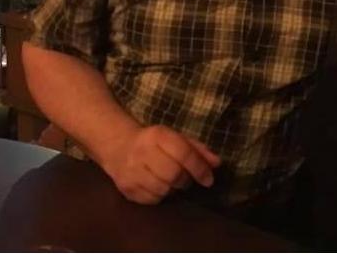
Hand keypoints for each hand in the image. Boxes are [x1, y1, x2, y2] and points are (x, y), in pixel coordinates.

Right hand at [100, 124, 220, 204]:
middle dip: (185, 180)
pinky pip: (152, 200)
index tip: (209, 179)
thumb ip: (198, 149)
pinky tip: (158, 185)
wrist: (119, 147)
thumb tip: (217, 164)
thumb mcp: (176, 138)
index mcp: (158, 135)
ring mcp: (132, 172)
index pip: (183, 153)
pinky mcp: (126, 189)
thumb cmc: (155, 142)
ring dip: (173, 189)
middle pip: (173, 174)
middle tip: (186, 179)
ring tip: (171, 181)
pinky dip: (161, 196)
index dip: (199, 168)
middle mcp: (142, 152)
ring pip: (163, 189)